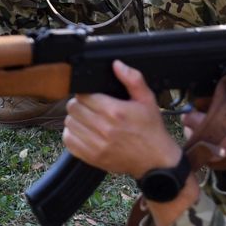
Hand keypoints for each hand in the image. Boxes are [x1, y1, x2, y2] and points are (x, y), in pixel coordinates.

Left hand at [64, 61, 180, 178]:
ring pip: (69, 123)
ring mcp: (96, 144)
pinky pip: (69, 141)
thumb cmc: (151, 129)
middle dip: (80, 105)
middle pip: (73, 108)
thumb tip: (117, 64)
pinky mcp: (92, 157)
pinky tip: (84, 132)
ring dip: (76, 119)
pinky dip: (73, 135)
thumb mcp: (147, 100)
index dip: (86, 93)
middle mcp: (103, 128)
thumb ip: (132, 79)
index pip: (83, 95)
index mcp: (114, 111)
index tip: (93, 96)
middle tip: (91, 107)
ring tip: (88, 119)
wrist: (156, 160)